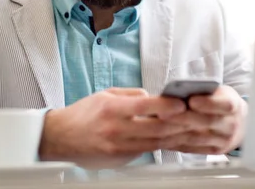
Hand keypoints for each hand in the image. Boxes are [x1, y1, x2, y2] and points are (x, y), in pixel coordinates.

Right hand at [38, 87, 186, 168]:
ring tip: (188, 129)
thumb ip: (132, 95)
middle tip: (193, 117)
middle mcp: (116, 129)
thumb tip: (154, 97)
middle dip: (178, 123)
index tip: (182, 103)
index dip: (167, 105)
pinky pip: (146, 152)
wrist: (61, 137)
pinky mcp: (120, 160)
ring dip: (174, 136)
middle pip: (155, 128)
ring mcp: (118, 147)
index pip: (145, 106)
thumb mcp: (106, 95)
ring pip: (154, 143)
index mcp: (112, 109)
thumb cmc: (84, 113)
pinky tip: (171, 139)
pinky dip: (160, 145)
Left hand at [159, 85, 246, 154]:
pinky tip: (162, 136)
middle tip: (163, 112)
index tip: (192, 100)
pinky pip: (191, 148)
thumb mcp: (218, 92)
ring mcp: (223, 141)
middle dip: (183, 118)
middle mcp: (231, 125)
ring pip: (196, 138)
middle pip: (206, 122)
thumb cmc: (221, 101)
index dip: (208, 103)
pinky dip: (175, 142)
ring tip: (157, 125)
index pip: (224, 105)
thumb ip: (203, 92)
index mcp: (234, 106)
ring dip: (174, 132)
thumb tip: (180, 92)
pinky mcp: (213, 151)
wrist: (237, 122)